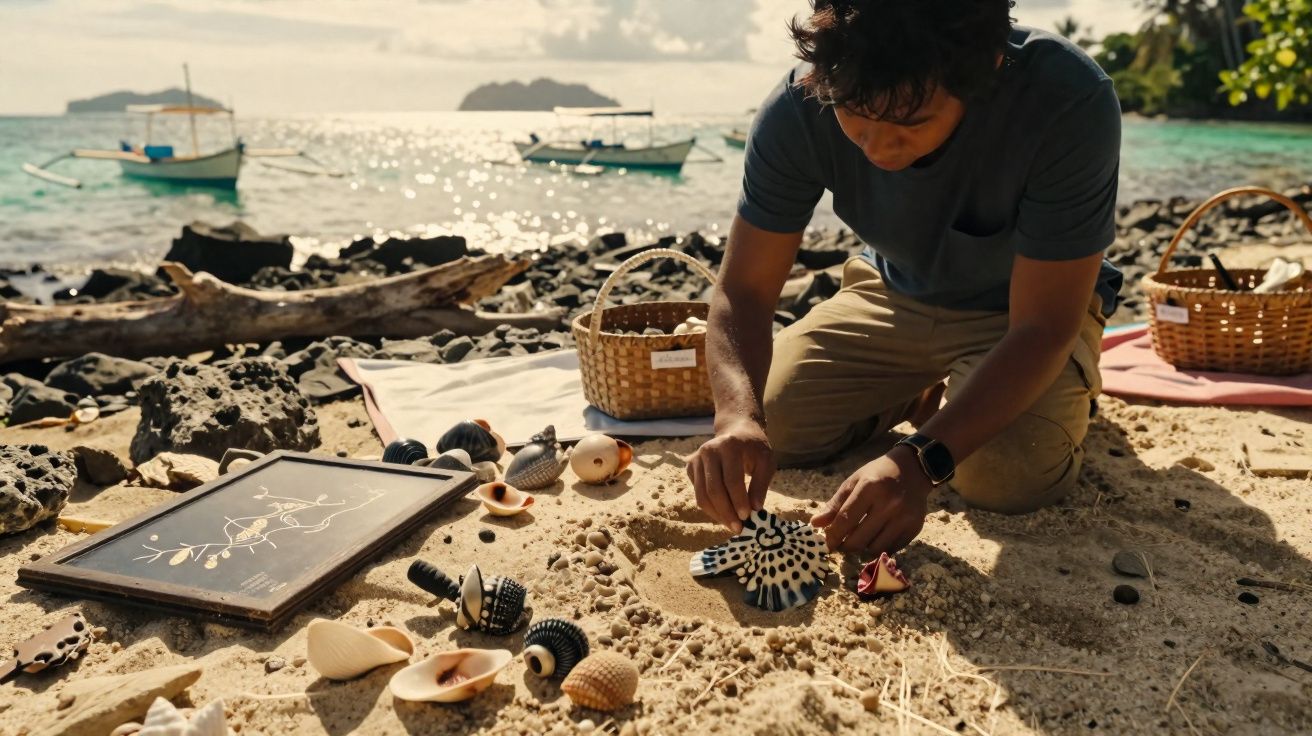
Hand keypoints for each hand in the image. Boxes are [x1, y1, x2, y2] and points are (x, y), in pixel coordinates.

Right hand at [687, 416, 775, 532]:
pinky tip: (723, 514)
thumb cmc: (754, 449)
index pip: (731, 479)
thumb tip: (755, 509)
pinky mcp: (690, 466)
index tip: (747, 517)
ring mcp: (696, 458)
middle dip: (726, 512)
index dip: (739, 500)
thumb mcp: (766, 462)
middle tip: (738, 528)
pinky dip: (710, 507)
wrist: (737, 431)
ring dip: (716, 514)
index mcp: (729, 446)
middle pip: (713, 489)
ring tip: (731, 525)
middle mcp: (708, 451)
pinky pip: (698, 493)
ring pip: (702, 495)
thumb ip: (761, 484)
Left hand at [810, 445, 929, 553]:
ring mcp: (904, 517)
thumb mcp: (854, 482)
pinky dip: (880, 546)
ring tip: (860, 537)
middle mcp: (889, 504)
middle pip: (859, 539)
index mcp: (870, 488)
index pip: (845, 520)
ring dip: (863, 547)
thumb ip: (835, 504)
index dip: (832, 536)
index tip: (826, 543)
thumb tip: (815, 524)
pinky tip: (877, 535)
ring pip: (874, 548)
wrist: (914, 469)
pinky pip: (891, 549)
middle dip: (846, 545)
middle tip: (842, 543)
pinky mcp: (915, 527)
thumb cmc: (878, 474)